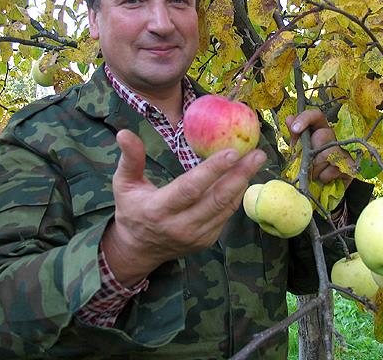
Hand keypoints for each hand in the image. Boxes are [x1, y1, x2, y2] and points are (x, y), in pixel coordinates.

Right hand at [102, 129, 266, 285]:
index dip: (213, 171)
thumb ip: (130, 159)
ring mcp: (197, 236)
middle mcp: (181, 226)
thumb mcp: (124, 184)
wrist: (139, 250)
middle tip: (258, 154)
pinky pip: (226, 215)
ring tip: (256, 161)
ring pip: (226, 208)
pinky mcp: (207, 240)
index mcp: (159, 210)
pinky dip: (236, 195)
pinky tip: (243, 177)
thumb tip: (124, 132)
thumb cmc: (131, 210)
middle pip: (217, 199)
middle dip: (240, 175)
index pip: (190, 188)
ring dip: (243, 183)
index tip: (233, 151)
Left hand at [285, 110, 353, 186]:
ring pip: (328, 153)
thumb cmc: (308, 166)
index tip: (295, 129)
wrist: (320, 189)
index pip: (316, 115)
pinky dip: (324, 176)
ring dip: (315, 167)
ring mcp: (344, 151)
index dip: (305, 119)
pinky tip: (323, 178)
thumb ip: (295, 136)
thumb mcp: (298, 151)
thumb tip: (289, 118)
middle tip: (305, 164)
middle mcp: (333, 136)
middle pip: (323, 135)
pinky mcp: (350, 166)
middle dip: (311, 152)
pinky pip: (334, 169)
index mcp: (319, 129)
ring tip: (312, 174)